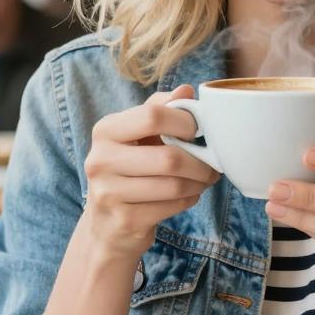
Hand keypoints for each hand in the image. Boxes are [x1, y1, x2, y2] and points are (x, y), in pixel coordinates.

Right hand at [82, 85, 219, 264]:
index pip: (153, 116)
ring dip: (199, 182)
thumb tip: (186, 90)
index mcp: (105, 130)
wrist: (106, 224)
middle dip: (201, 162)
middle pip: (169, 158)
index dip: (186, 122)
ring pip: (174, 185)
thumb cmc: (129, 170)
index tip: (199, 131)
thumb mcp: (138, 135)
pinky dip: (189, 199)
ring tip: (205, 178)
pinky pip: (172, 206)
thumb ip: (161, 109)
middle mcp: (100, 160)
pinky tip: (188, 194)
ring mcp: (109, 193)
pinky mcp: (124, 220)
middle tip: (214, 163)